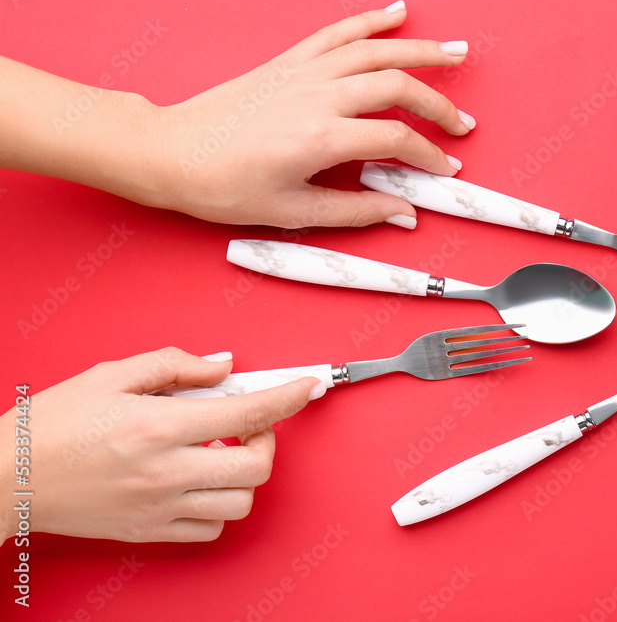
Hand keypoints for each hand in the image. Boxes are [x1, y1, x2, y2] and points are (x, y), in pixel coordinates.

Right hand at [0, 348, 322, 542]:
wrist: (7, 478)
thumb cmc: (53, 424)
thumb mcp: (112, 375)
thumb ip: (176, 366)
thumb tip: (223, 366)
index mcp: (160, 426)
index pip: (249, 410)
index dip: (288, 396)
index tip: (306, 386)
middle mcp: (167, 471)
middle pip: (257, 465)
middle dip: (269, 437)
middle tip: (252, 421)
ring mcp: (160, 507)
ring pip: (241, 502)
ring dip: (246, 473)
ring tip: (225, 451)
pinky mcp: (150, 530)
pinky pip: (211, 528)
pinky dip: (221, 505)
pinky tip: (203, 480)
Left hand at [152, 0, 473, 227]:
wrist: (172, 154)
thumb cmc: (223, 186)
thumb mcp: (292, 213)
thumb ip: (355, 212)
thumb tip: (402, 213)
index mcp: (319, 138)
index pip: (396, 138)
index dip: (429, 155)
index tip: (444, 169)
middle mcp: (316, 97)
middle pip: (397, 87)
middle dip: (438, 104)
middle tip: (462, 124)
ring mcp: (303, 74)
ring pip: (375, 51)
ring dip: (421, 50)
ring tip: (457, 54)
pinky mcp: (288, 62)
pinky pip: (337, 33)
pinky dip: (370, 20)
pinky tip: (397, 13)